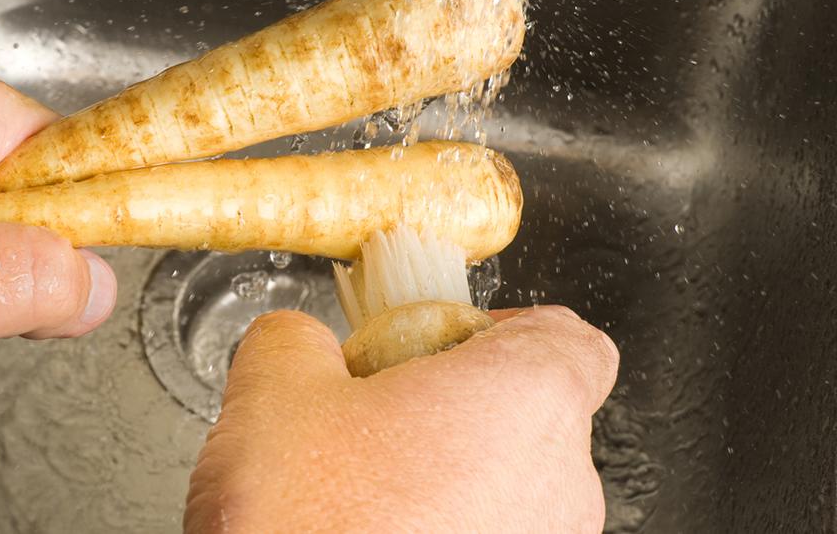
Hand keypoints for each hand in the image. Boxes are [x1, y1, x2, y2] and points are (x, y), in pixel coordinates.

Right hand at [186, 305, 617, 532]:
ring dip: (445, 482)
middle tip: (369, 423)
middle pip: (529, 416)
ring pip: (509, 490)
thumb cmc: (308, 525)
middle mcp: (561, 482)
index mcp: (525, 398)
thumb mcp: (272, 394)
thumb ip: (296, 338)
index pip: (570, 339)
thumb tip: (300, 343)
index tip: (437, 342)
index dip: (500, 330)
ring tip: (357, 498)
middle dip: (450, 411)